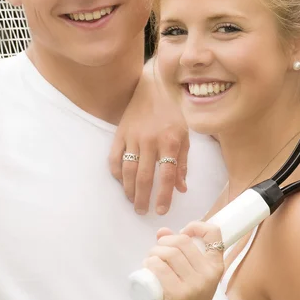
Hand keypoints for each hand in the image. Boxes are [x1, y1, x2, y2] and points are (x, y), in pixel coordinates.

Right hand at [110, 60, 188, 214]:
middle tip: (142, 211)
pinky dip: (116, 173)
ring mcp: (133, 137)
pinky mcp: (120, 133)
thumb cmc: (172, 113)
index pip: (167, 175)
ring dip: (129, 190)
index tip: (162, 210)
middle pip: (144, 177)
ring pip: (128, 170)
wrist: (153, 87)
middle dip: (143, 198)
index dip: (164, 196)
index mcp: (170, 141)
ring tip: (132, 201)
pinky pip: (114, 158)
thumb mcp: (185, 135)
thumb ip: (183, 163)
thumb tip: (182, 188)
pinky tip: (121, 182)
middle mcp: (150, 140)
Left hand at [143, 222, 225, 299]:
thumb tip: (162, 231)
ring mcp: (195, 285)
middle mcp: (209, 274)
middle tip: (156, 253)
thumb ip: (180, 253)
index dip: (196, 226)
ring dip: (153, 253)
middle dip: (163, 242)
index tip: (183, 232)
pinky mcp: (179, 295)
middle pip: (182, 241)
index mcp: (216, 266)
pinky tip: (147, 268)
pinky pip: (160, 269)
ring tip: (150, 262)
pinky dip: (150, 264)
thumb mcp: (191, 277)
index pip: (214, 233)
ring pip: (169, 253)